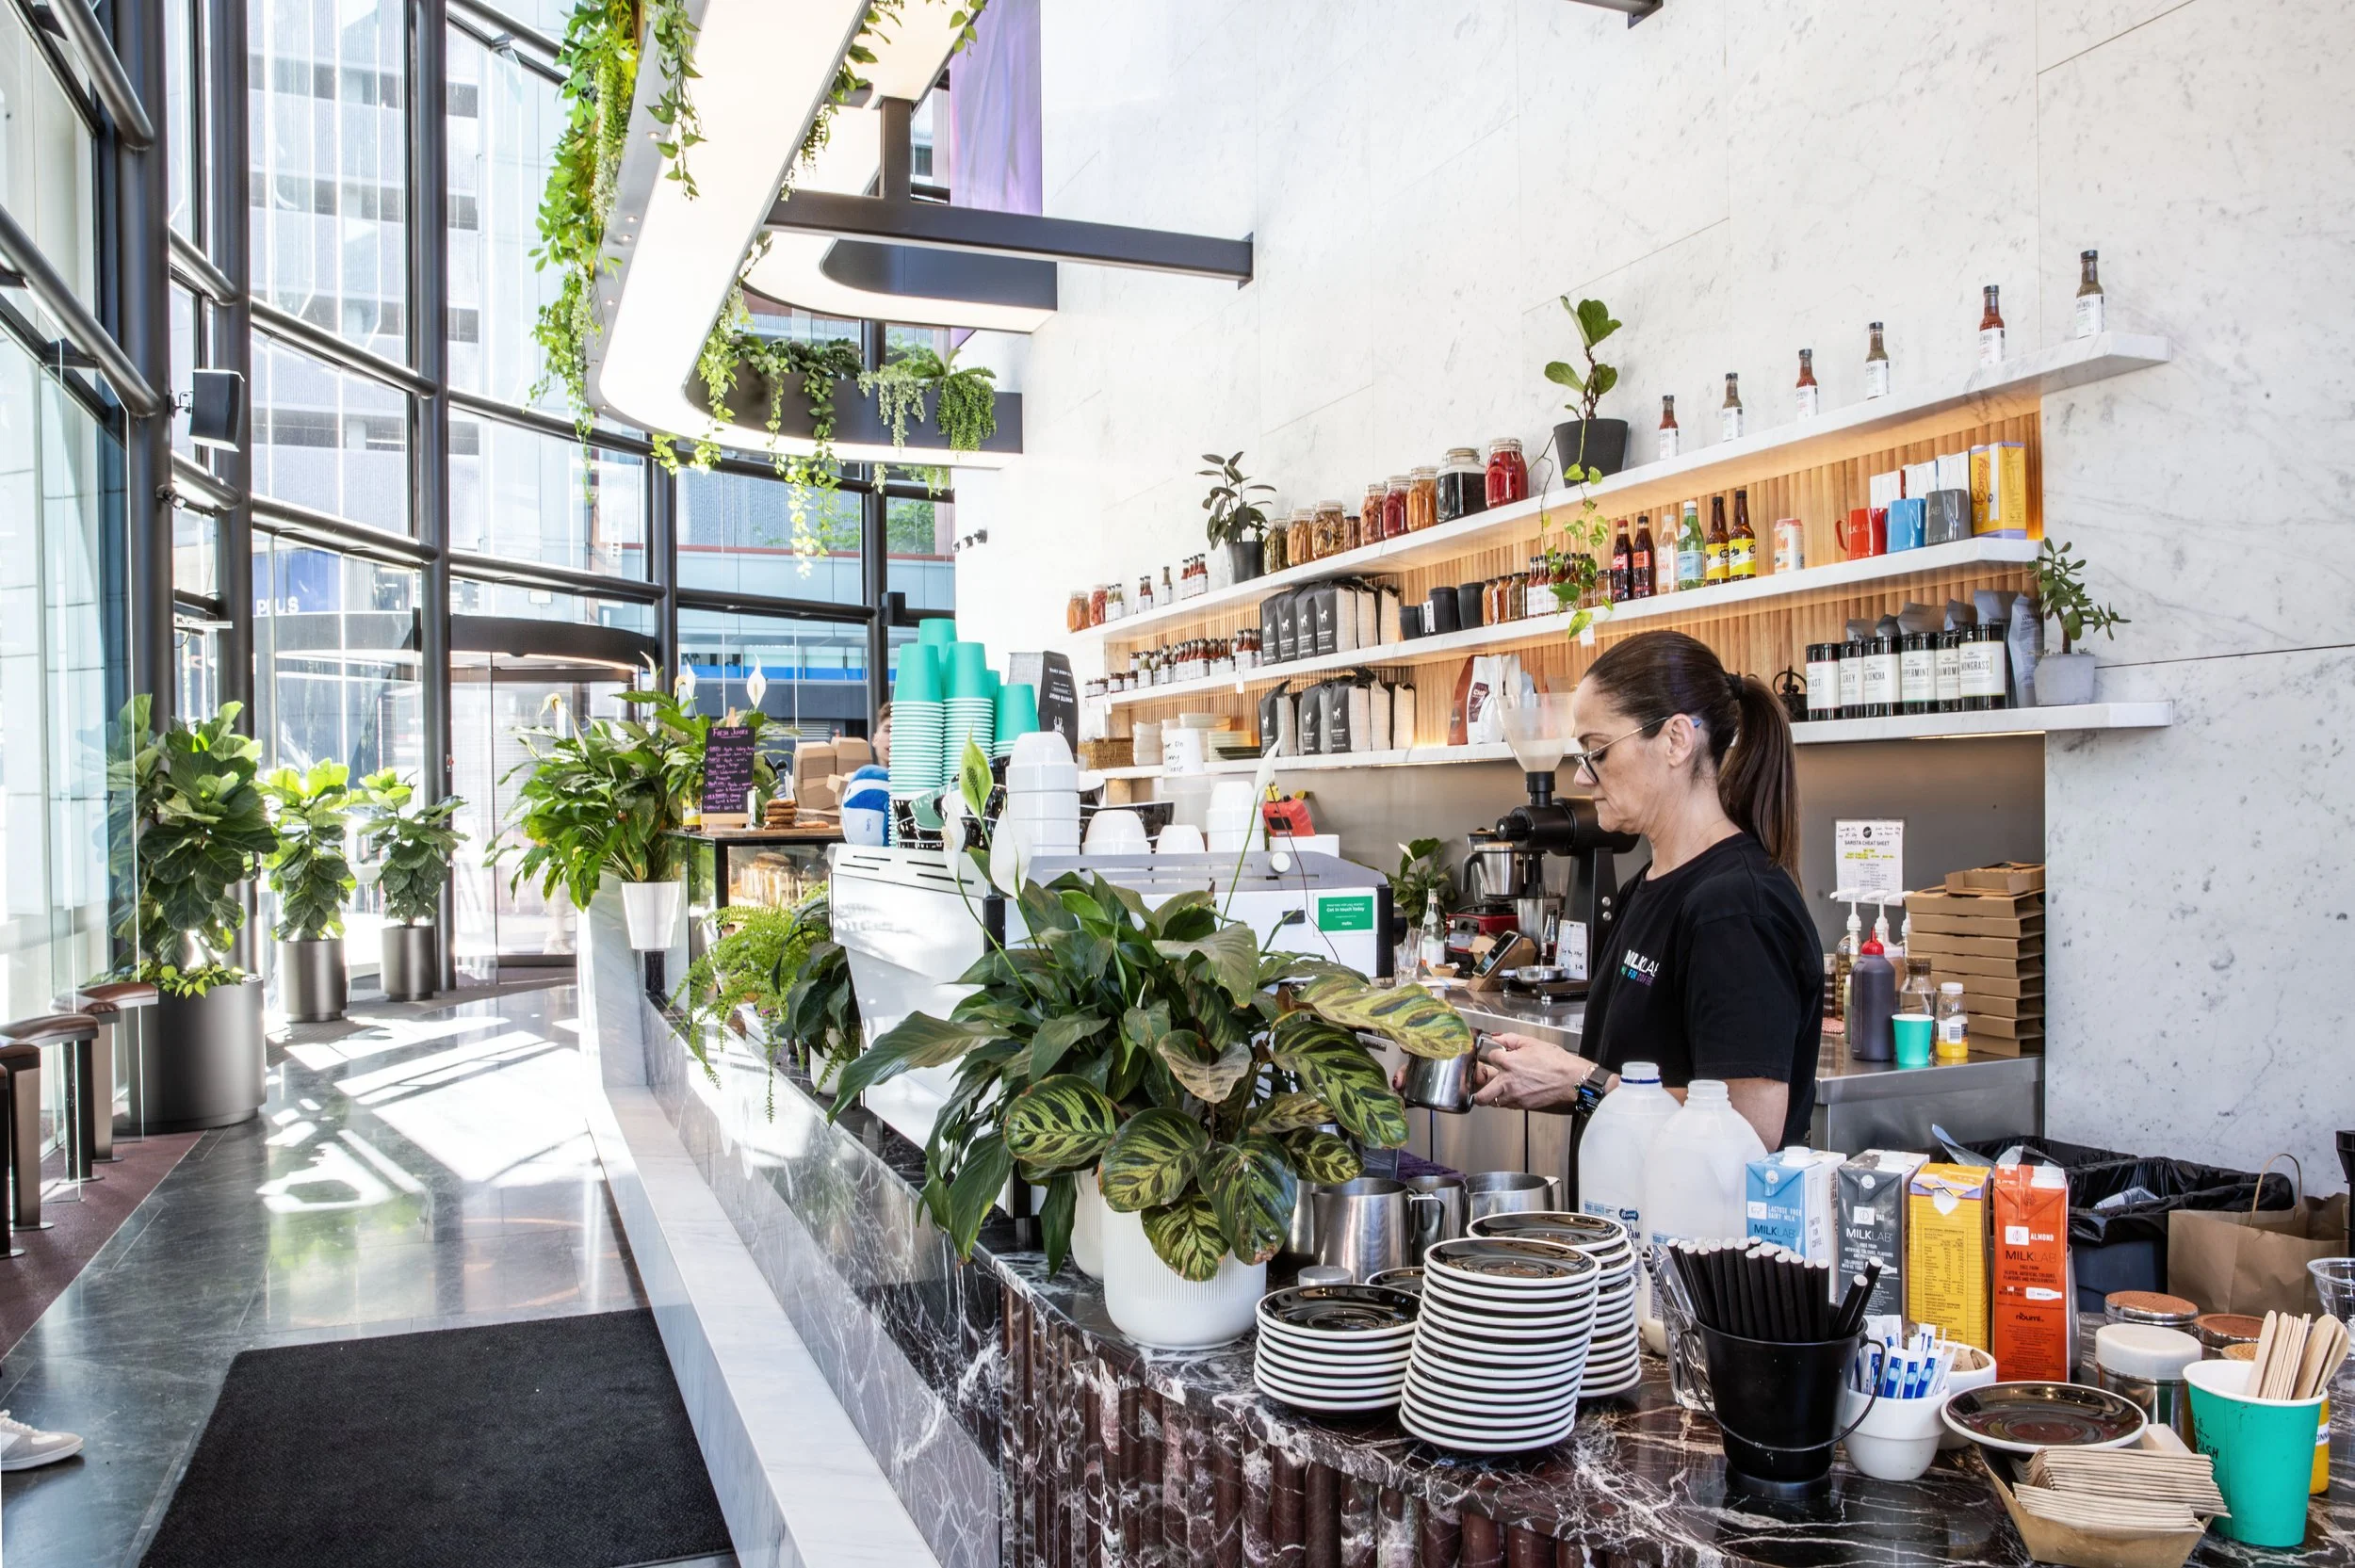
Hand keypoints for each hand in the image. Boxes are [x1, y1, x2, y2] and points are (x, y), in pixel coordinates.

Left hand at [1471, 1033, 1592, 1110]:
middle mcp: (1508, 1082)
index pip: (1490, 1058)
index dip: (1494, 1055)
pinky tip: (1511, 1092)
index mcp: (1509, 1063)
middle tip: (1479, 1083)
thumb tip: (1498, 1037)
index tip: (1498, 1055)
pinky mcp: (1523, 1106)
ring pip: (1493, 1102)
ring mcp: (1514, 1096)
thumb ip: (1511, 1039)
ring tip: (1495, 1088)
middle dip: (1477, 1089)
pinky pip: (1507, 1105)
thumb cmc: (1557, 1062)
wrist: (1572, 1080)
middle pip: (1481, 1093)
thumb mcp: (1533, 1043)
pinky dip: (1505, 1100)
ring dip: (1491, 1095)